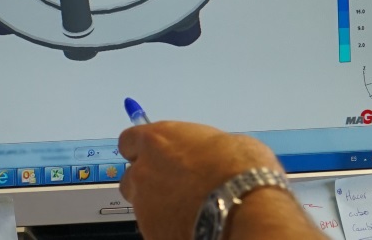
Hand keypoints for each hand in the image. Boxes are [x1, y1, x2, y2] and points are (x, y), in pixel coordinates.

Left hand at [119, 122, 286, 239]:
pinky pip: (156, 228)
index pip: (129, 141)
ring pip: (143, 206)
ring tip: (190, 209)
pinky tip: (193, 224)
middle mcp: (143, 173)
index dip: (143, 149)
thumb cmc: (239, 170)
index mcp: (156, 142)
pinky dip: (170, 226)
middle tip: (176, 185)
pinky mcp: (152, 234)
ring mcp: (145, 207)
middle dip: (148, 181)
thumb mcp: (224, 142)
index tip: (157, 154)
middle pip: (131, 177)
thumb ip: (201, 148)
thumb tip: (208, 154)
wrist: (242, 209)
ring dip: (160, 206)